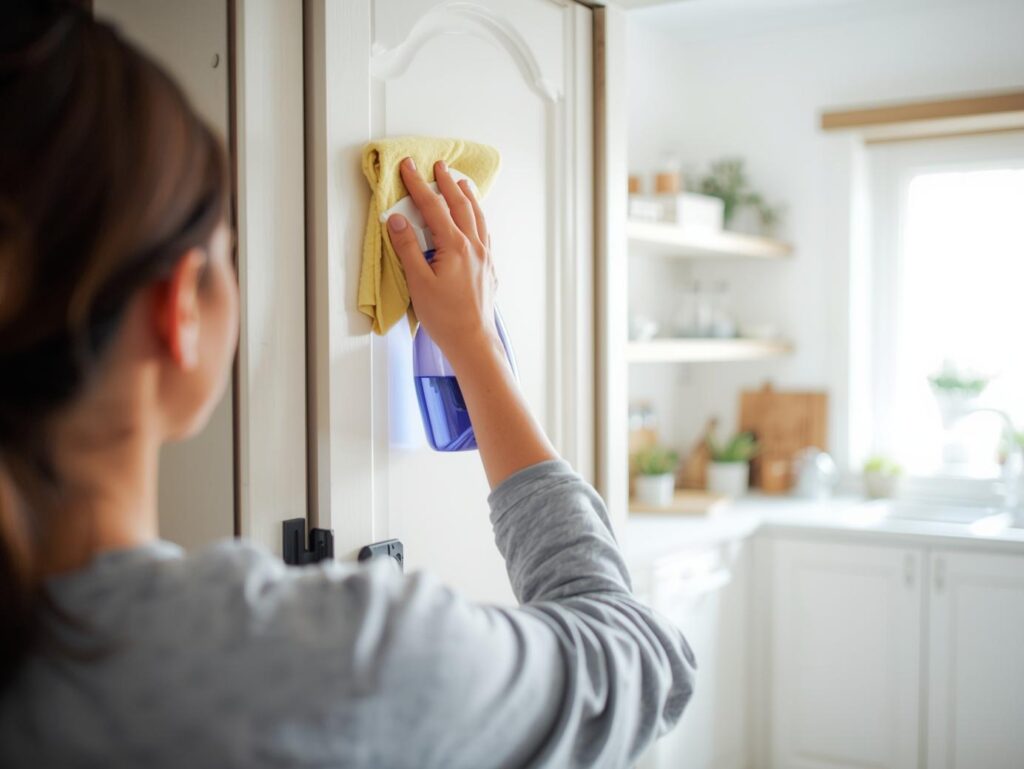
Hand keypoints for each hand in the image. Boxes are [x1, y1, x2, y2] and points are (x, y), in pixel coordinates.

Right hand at [387, 158, 500, 364]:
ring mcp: (485, 257)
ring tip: (461, 182)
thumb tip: (397, 219)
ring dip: (468, 197)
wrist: (473, 341)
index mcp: (455, 246)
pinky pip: (486, 232)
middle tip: (438, 166)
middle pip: (460, 205)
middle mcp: (474, 246)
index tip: (408, 167)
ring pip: (478, 217)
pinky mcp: (490, 268)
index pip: (433, 207)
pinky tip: (476, 219)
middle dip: (447, 183)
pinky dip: (479, 217)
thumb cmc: (445, 317)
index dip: (418, 185)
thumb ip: (408, 248)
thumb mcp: (418, 282)